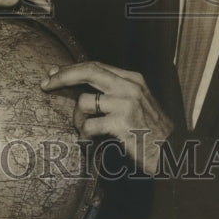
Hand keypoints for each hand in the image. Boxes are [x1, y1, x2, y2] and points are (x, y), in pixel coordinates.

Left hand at [41, 60, 172, 174]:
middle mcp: (129, 87)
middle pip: (88, 71)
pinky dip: (84, 135)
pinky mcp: (122, 123)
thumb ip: (114, 93)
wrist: (173, 153)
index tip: (54, 73)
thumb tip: (82, 89)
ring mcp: (126, 104)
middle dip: (63, 76)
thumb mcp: (138, 104)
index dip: (72, 69)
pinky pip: (89, 125)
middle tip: (45, 84)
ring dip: (78, 119)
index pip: (96, 65)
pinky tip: (89, 141)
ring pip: (84, 102)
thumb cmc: (151, 132)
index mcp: (133, 79)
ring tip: (85, 131)